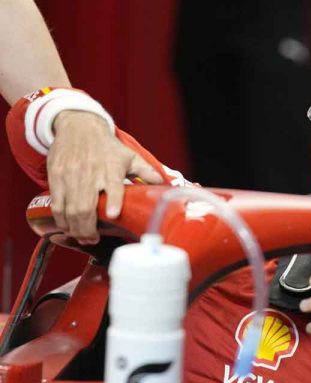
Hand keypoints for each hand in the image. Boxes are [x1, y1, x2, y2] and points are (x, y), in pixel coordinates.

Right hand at [48, 111, 162, 243]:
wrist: (78, 127)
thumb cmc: (106, 145)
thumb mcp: (129, 156)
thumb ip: (146, 172)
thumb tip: (166, 185)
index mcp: (111, 169)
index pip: (113, 186)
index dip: (113, 201)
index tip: (113, 214)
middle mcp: (89, 173)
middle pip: (85, 206)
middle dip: (88, 228)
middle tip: (93, 239)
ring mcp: (70, 176)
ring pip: (69, 209)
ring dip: (74, 228)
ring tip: (83, 237)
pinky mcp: (56, 177)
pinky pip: (56, 204)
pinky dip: (61, 219)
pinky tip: (68, 227)